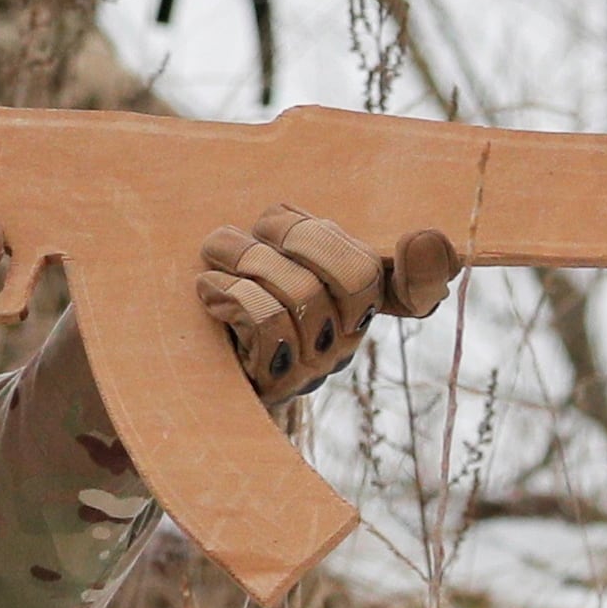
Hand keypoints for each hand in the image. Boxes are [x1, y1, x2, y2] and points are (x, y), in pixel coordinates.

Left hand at [201, 203, 461, 407]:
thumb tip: (414, 232)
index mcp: (357, 300)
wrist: (177, 360)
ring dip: (248, 258)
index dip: (429, 271)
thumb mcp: (271, 253)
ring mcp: (314, 365)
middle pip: (356, 275)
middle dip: (300, 234)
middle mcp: (346, 336)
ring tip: (217, 250)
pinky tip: (210, 287)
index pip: (417, 292)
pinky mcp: (274, 383)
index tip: (418, 238)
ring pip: (300, 294)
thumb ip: (312, 232)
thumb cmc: (228, 291)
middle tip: (261, 225)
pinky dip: (230, 292)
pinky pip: (266, 322)